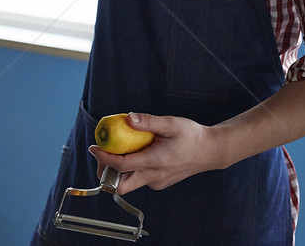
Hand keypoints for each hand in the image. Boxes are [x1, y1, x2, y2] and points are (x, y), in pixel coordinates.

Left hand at [88, 112, 221, 194]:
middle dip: (107, 173)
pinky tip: (137, 153)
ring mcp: (157, 182)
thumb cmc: (192, 136)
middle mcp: (154, 177)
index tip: (94, 148)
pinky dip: (131, 170)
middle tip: (103, 155)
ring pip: (129, 183)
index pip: (122, 166)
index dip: (104, 158)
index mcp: (155, 162)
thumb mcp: (171, 124)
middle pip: (120, 185)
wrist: (210, 151)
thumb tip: (128, 119)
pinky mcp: (160, 183)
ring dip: (119, 171)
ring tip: (118, 151)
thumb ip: (148, 122)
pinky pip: (139, 179)